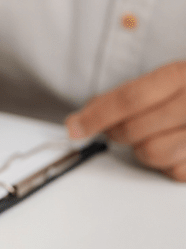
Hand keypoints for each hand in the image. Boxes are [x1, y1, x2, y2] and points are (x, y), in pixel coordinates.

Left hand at [66, 61, 185, 180]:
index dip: (96, 116)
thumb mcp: (164, 80)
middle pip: (135, 130)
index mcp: (181, 75)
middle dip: (119, 132)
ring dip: (144, 150)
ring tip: (155, 137)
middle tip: (122, 128)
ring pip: (152, 154)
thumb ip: (124, 96)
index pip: (129, 99)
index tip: (74, 127)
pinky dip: (168, 165)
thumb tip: (82, 119)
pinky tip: (176, 149)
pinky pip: (174, 173)